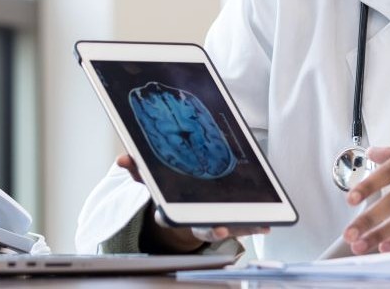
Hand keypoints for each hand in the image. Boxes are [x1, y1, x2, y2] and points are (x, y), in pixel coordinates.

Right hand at [115, 154, 269, 252]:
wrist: (187, 205)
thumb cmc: (171, 191)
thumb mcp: (154, 180)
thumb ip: (139, 170)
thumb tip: (122, 159)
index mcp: (172, 213)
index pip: (169, 217)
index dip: (169, 217)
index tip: (169, 216)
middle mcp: (193, 221)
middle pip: (201, 228)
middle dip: (211, 229)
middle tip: (219, 229)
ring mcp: (214, 223)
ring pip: (228, 228)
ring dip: (242, 228)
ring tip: (257, 225)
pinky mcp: (231, 223)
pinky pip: (243, 226)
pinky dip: (256, 226)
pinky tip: (267, 224)